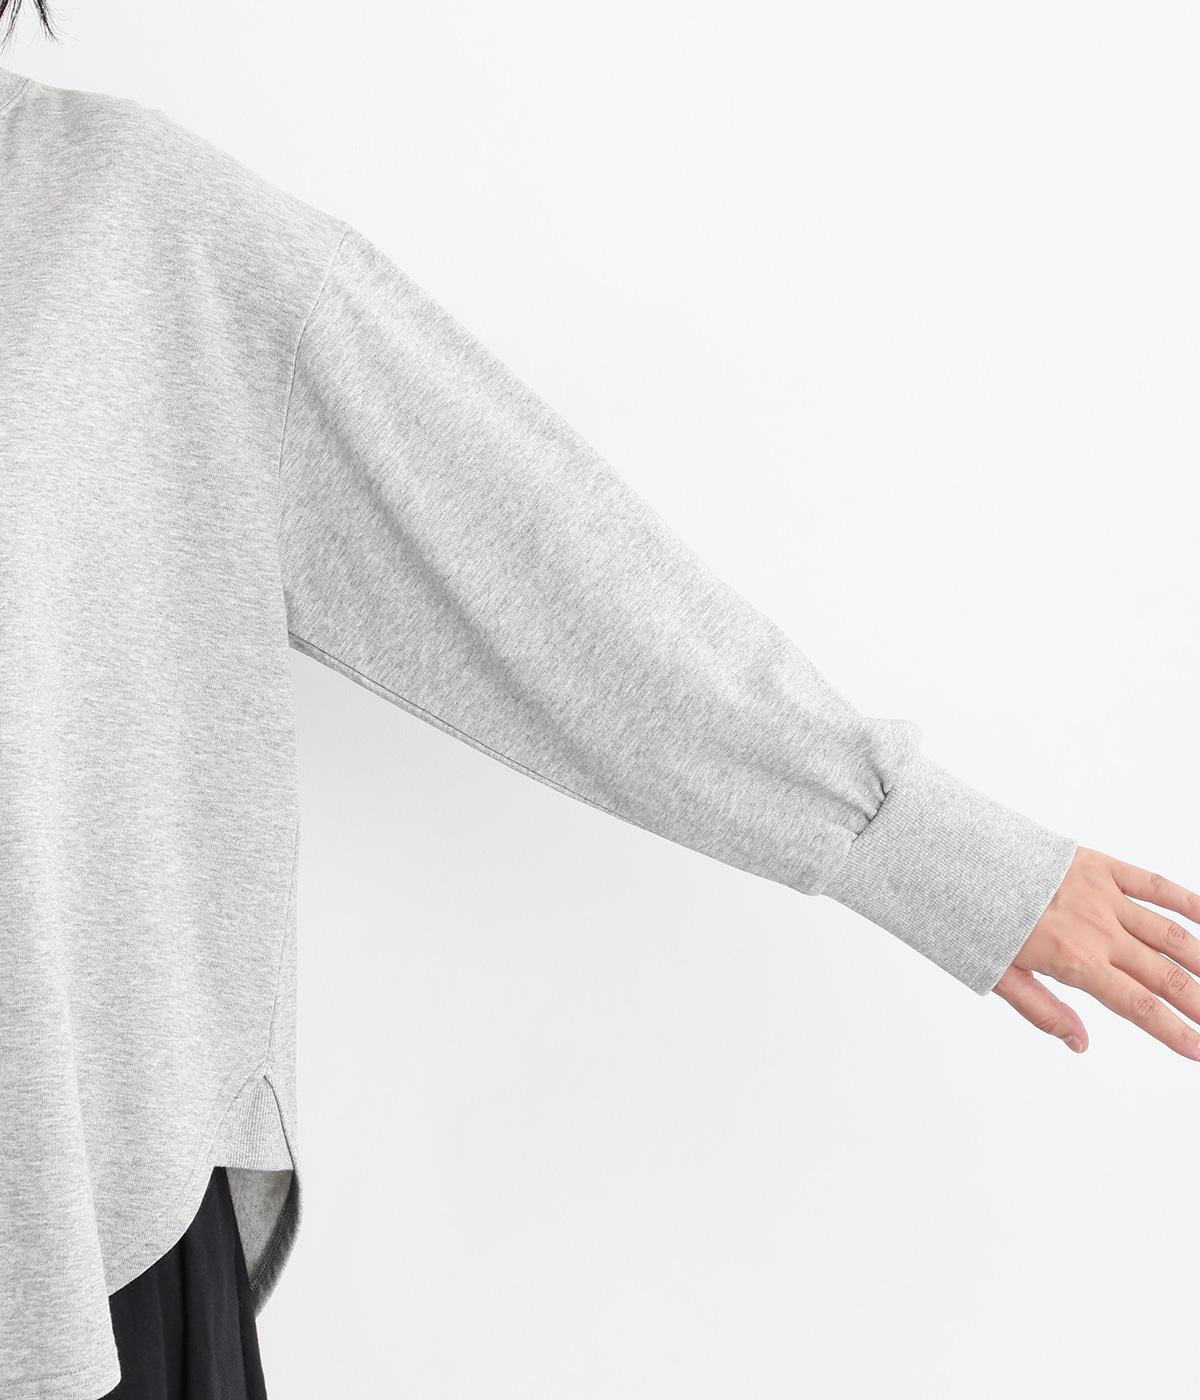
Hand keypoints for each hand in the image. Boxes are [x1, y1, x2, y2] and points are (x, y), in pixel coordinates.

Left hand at [993, 846, 1199, 1059]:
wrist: (957, 860)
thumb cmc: (974, 918)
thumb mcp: (998, 974)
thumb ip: (1042, 1010)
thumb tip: (1080, 1043)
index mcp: (1074, 962)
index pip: (1138, 1006)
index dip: (1174, 1031)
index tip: (1199, 1050)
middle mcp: (1097, 931)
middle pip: (1163, 974)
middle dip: (1198, 1002)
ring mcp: (1102, 896)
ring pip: (1168, 932)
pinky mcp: (1099, 866)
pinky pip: (1152, 884)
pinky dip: (1187, 901)